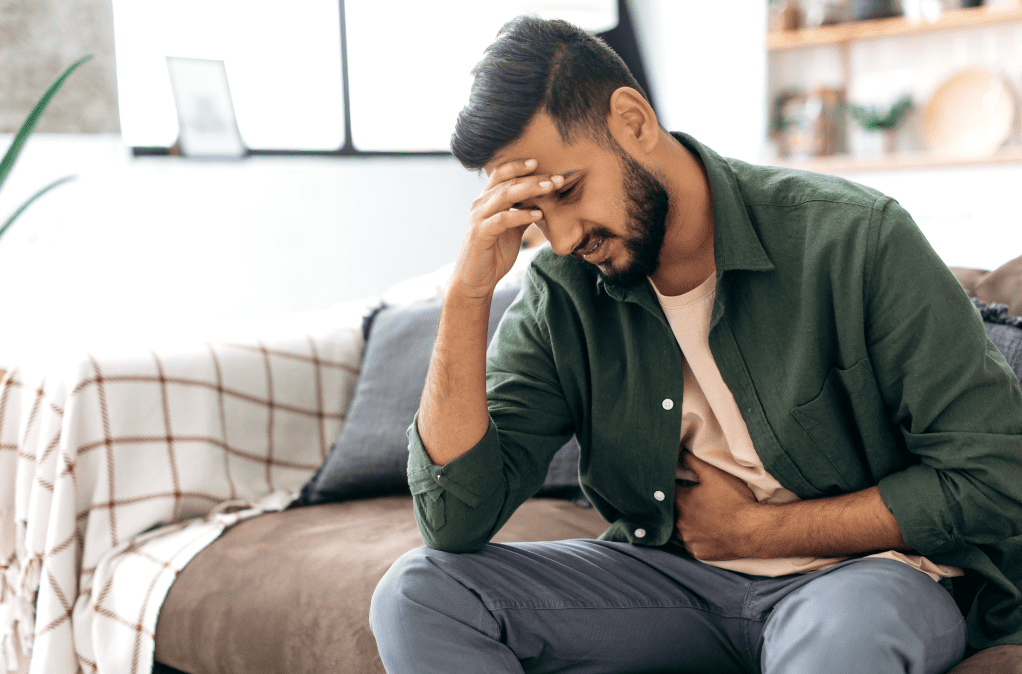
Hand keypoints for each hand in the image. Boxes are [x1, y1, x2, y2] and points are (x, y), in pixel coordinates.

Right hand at [449, 159, 562, 300]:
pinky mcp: (481, 233)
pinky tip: (538, 214)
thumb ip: (523, 212)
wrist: (475, 280)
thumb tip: (544, 200)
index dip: (520, 166)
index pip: (502, 173)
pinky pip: (503, 219)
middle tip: (557, 178)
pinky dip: (522, 214)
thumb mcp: (513, 229)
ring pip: (505, 195)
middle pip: (508, 181)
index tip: (543, 163)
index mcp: (487, 200)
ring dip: (530, 190)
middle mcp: (480, 204)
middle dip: (534, 178)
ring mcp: (479, 217)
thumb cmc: (494, 253)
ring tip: (551, 188)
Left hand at [673, 453, 759, 560]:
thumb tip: (679, 453)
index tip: (684, 485)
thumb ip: (693, 462)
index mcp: (681, 502)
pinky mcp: (699, 553)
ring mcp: (689, 539)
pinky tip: (709, 533)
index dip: (677, 486)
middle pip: (676, 511)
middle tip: (702, 503)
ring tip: (706, 518)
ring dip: (690, 524)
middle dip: (685, 506)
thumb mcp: (714, 474)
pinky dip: (699, 539)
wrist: (752, 530)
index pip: (670, 491)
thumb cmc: (734, 500)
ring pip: (683, 530)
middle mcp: (680, 522)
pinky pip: (693, 545)